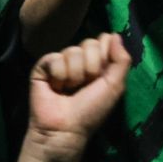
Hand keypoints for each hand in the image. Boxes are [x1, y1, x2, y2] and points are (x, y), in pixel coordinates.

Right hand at [26, 33, 131, 160]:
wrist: (66, 127)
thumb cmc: (92, 110)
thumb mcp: (115, 86)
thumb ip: (121, 60)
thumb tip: (114, 34)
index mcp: (97, 63)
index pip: (103, 41)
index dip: (105, 56)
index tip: (102, 76)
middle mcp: (79, 60)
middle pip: (88, 43)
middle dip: (91, 67)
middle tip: (84, 86)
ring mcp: (60, 62)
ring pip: (72, 51)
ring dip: (74, 76)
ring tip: (68, 90)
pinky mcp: (42, 66)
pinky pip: (54, 58)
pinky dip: (58, 75)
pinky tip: (55, 87)